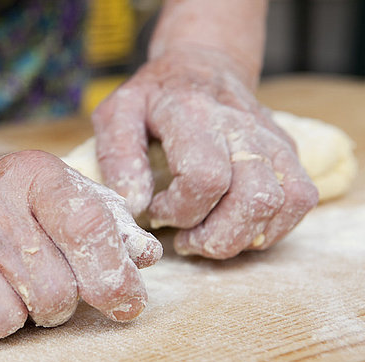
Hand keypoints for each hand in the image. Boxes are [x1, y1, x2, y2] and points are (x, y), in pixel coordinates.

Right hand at [0, 151, 161, 341]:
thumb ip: (104, 221)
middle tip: (38, 286)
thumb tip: (146, 256)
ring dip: (10, 316)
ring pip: (3, 321)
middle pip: (53, 293)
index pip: (88, 227)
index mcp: (32, 173)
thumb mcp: (51, 192)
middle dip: (57, 304)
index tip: (126, 302)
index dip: (115, 276)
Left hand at [92, 47, 317, 258]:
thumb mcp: (116, 113)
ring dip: (242, 237)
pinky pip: (301, 199)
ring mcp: (271, 137)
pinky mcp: (289, 149)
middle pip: (253, 199)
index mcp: (193, 113)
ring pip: (282, 203)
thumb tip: (134, 205)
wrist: (202, 65)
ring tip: (209, 235)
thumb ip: (117, 157)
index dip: (180, 210)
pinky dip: (273, 228)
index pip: (206, 178)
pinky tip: (237, 227)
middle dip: (215, 238)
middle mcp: (240, 124)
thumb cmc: (154, 96)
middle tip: (186, 239)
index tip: (156, 210)